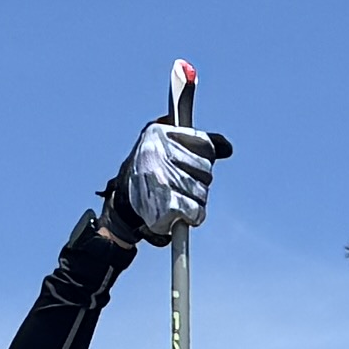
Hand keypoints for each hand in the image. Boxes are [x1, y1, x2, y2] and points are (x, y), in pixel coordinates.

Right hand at [110, 112, 228, 245]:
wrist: (121, 206)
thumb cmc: (150, 172)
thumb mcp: (168, 146)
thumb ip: (199, 142)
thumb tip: (228, 148)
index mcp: (157, 132)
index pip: (205, 144)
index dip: (204, 157)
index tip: (192, 164)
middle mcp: (156, 153)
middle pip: (205, 169)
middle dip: (198, 180)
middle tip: (178, 183)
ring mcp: (160, 179)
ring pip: (202, 191)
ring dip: (195, 199)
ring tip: (175, 197)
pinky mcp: (165, 204)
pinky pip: (196, 211)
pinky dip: (192, 216)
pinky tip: (180, 213)